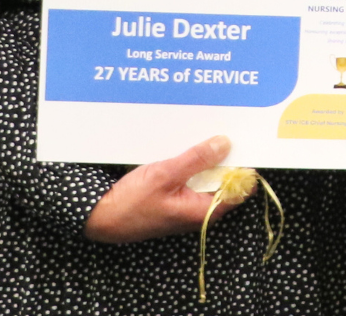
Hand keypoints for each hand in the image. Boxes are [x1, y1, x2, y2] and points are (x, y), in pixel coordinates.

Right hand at [83, 135, 242, 243]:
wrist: (101, 217)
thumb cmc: (132, 203)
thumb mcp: (165, 174)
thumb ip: (197, 159)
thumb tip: (225, 144)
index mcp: (203, 211)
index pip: (238, 189)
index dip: (243, 165)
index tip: (244, 141)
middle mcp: (198, 211)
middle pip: (222, 181)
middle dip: (223, 157)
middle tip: (222, 128)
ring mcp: (186, 206)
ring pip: (205, 178)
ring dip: (204, 159)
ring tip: (202, 132)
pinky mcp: (174, 200)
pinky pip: (190, 180)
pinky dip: (190, 164)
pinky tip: (183, 147)